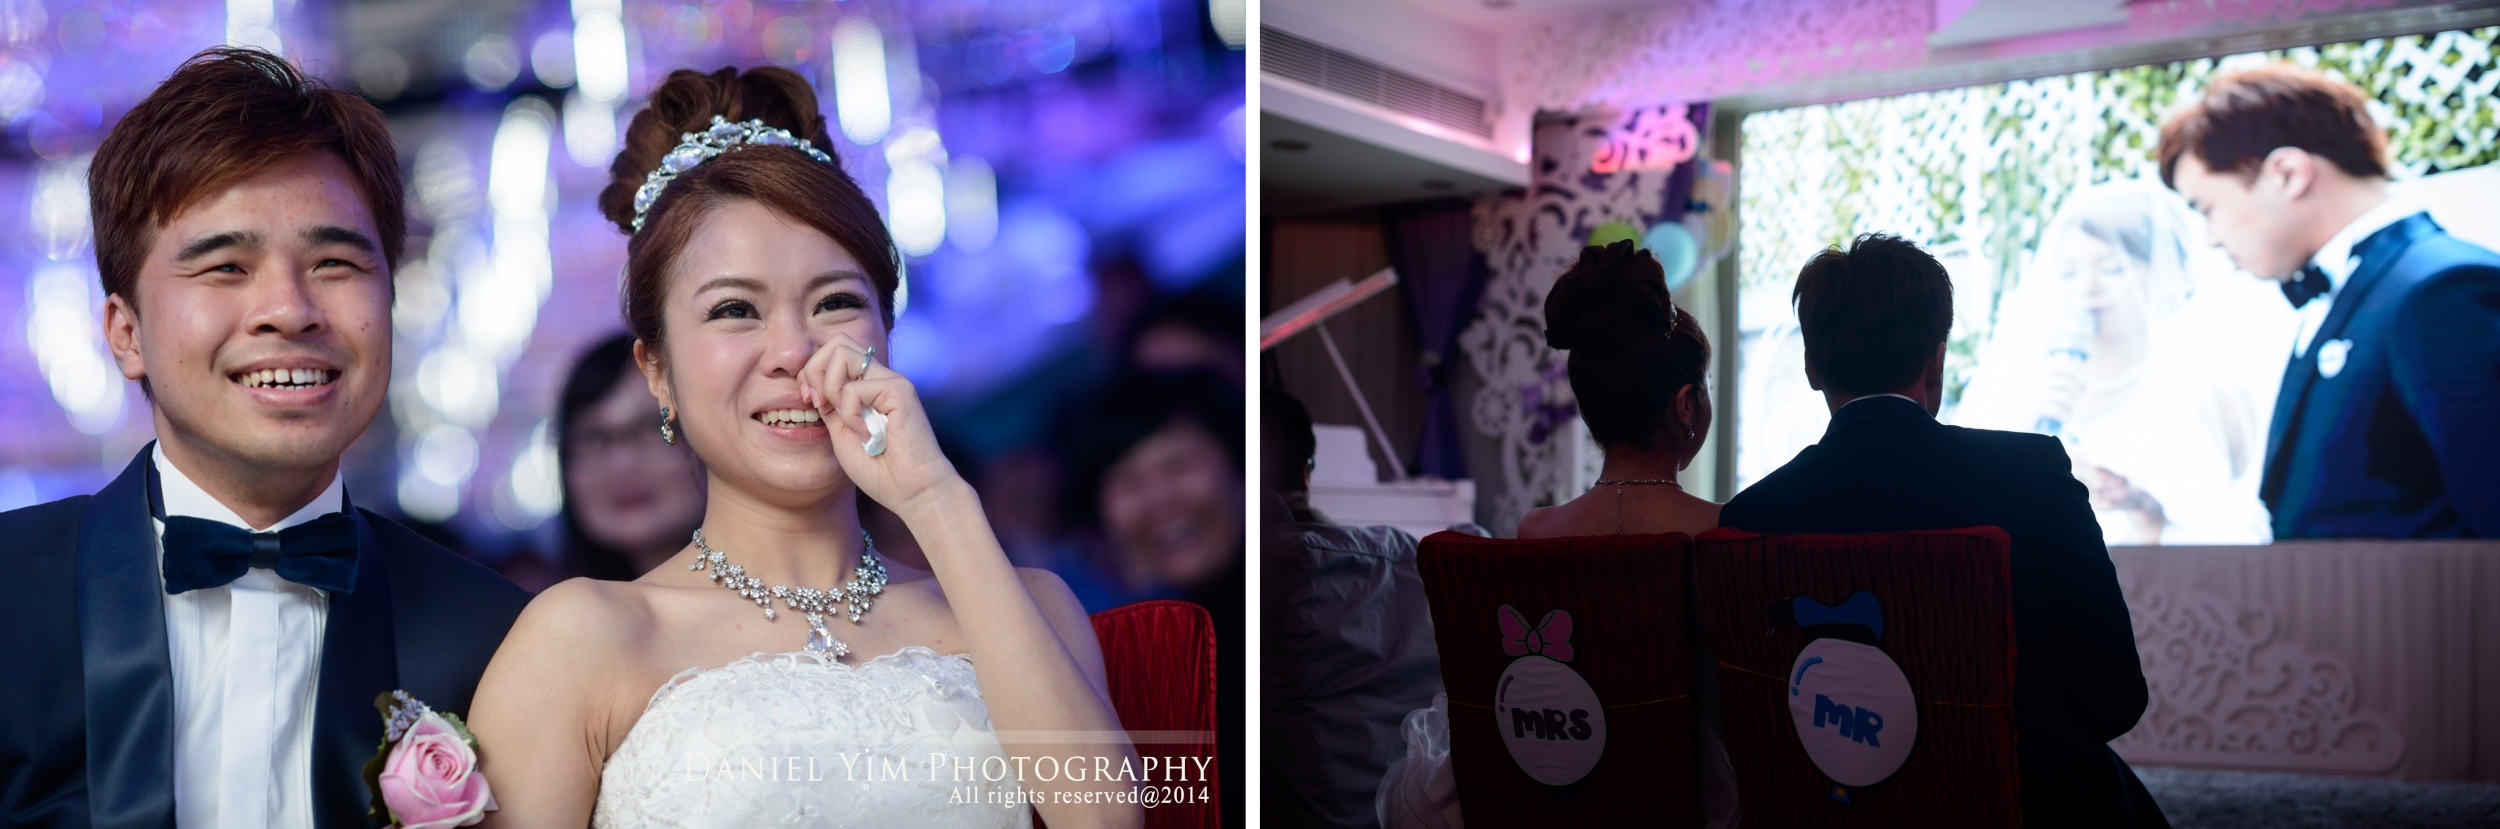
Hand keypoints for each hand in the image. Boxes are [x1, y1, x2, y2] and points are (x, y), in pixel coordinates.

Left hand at [798, 331, 963, 514]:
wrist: (912, 491)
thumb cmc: (880, 470)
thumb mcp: (841, 433)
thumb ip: (830, 406)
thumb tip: (812, 383)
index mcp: (866, 386)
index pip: (832, 353)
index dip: (811, 373)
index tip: (812, 403)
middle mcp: (880, 377)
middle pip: (836, 342)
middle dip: (815, 370)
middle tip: (819, 403)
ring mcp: (891, 381)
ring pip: (842, 353)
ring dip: (830, 388)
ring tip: (846, 419)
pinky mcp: (899, 390)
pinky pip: (855, 388)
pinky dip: (850, 414)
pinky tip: (867, 435)